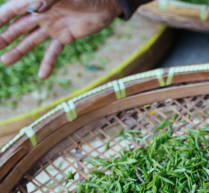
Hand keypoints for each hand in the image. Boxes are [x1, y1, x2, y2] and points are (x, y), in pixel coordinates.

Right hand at [0, 0, 121, 78]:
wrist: (105, 2)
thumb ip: (46, 0)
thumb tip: (34, 9)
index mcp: (36, 1)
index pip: (12, 11)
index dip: (0, 19)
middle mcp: (41, 14)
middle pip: (18, 27)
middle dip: (4, 37)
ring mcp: (52, 27)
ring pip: (31, 41)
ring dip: (18, 51)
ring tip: (5, 62)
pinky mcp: (66, 37)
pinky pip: (54, 52)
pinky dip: (48, 63)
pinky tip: (42, 76)